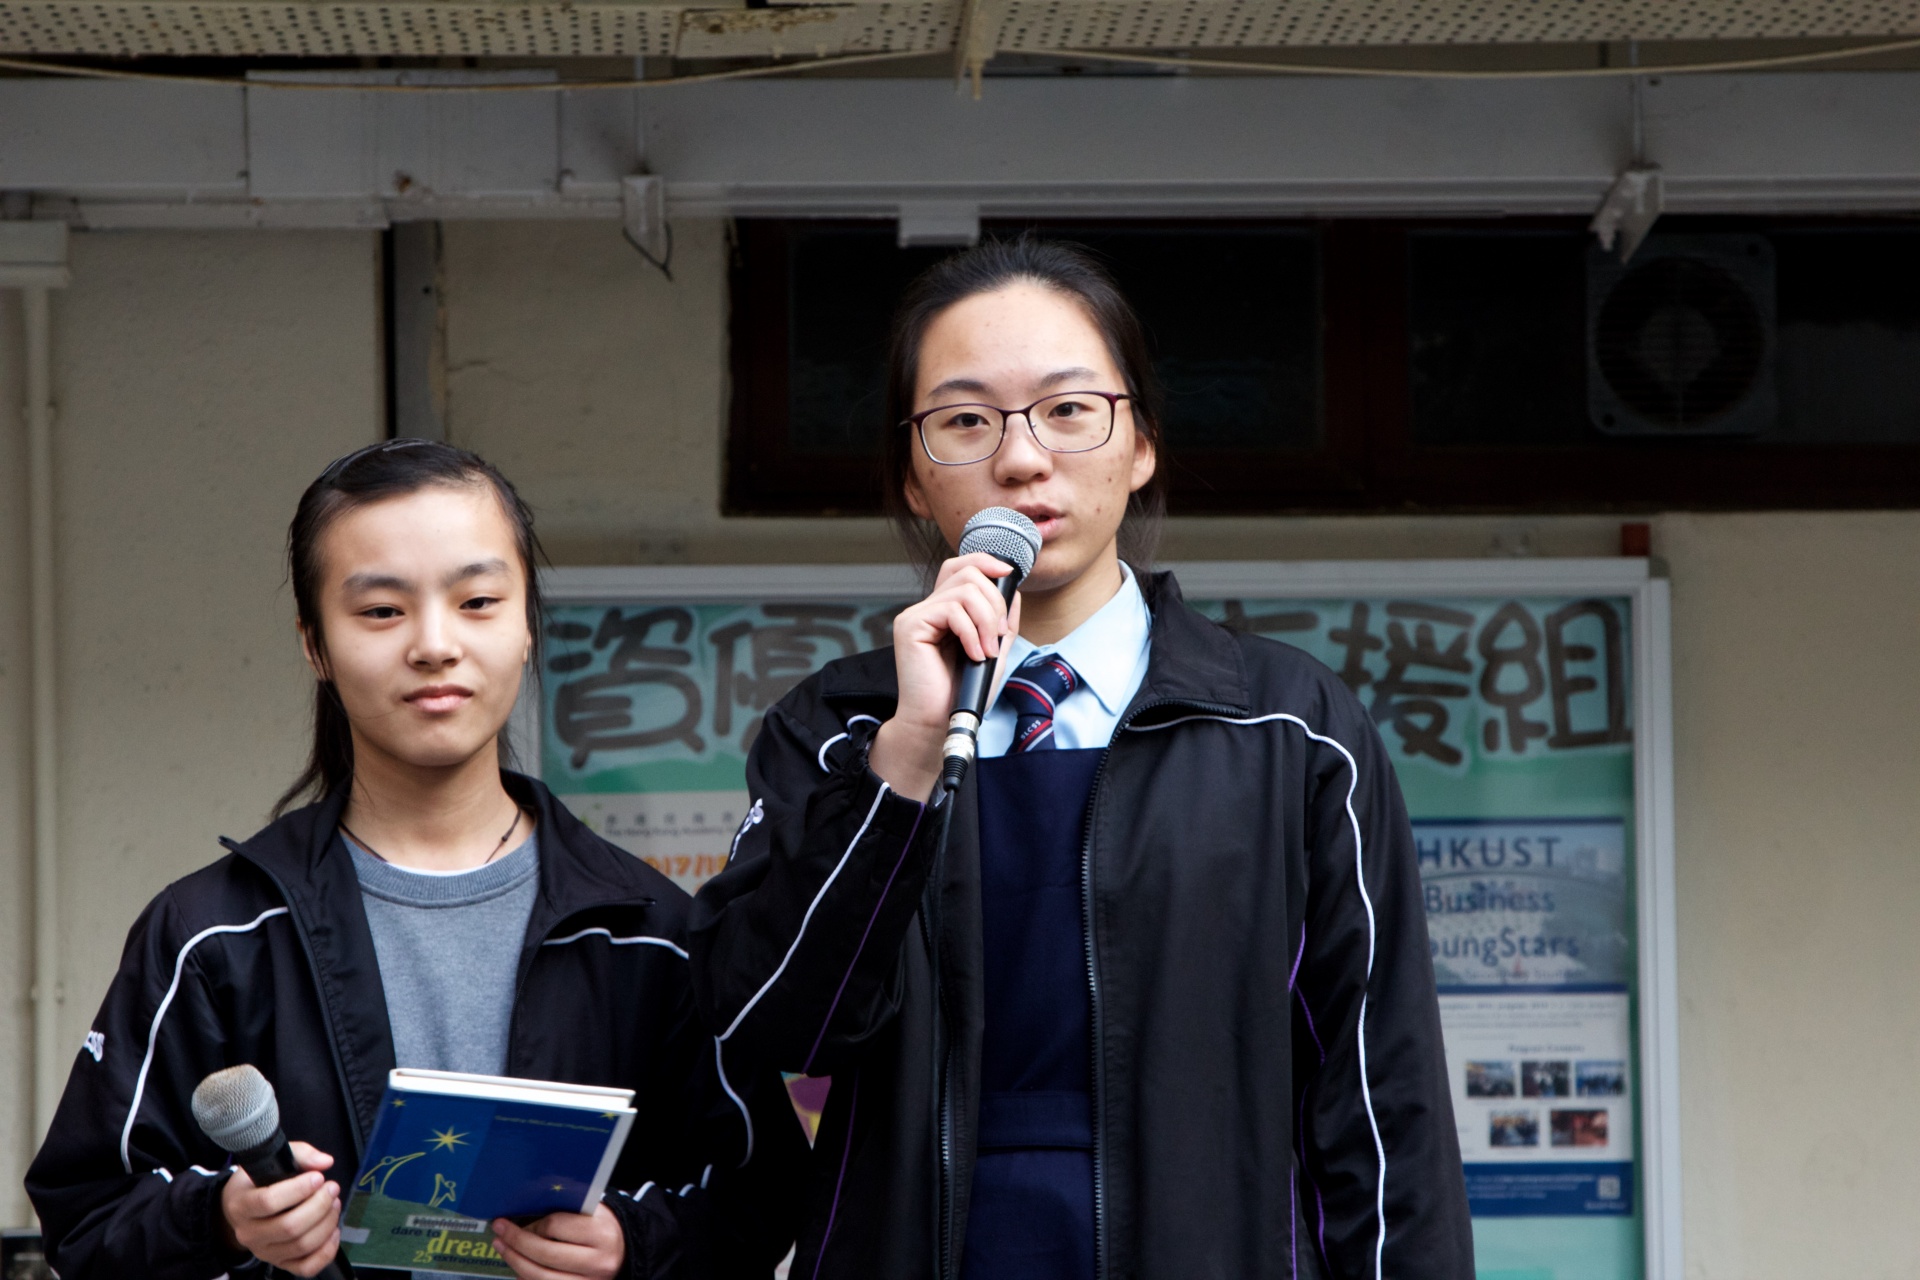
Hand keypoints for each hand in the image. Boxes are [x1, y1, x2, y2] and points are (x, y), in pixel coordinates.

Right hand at [219, 1141, 340, 1276]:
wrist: (242, 1208)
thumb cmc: (259, 1180)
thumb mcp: (273, 1158)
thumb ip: (301, 1154)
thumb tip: (325, 1162)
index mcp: (242, 1205)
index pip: (268, 1202)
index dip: (298, 1190)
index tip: (318, 1177)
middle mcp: (249, 1233)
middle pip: (289, 1227)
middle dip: (319, 1206)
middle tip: (332, 1188)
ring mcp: (264, 1252)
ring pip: (301, 1246)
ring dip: (326, 1223)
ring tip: (334, 1204)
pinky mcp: (279, 1263)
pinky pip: (306, 1267)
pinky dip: (326, 1251)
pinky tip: (333, 1231)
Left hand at [492, 1204, 625, 1279]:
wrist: (625, 1252)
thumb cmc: (602, 1227)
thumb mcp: (591, 1210)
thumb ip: (564, 1205)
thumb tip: (525, 1200)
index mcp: (601, 1233)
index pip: (556, 1226)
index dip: (533, 1223)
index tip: (519, 1219)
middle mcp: (598, 1261)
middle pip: (546, 1254)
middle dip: (516, 1242)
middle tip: (499, 1232)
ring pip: (542, 1277)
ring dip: (516, 1262)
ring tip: (503, 1249)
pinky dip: (527, 1279)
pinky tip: (518, 1269)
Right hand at [869, 551, 1022, 798]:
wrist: (938, 722)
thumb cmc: (962, 692)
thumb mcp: (994, 650)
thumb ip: (1002, 621)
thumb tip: (1013, 590)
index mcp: (944, 611)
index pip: (961, 566)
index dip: (986, 561)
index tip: (1010, 574)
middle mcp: (927, 608)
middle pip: (967, 572)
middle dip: (994, 601)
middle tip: (998, 636)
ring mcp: (916, 615)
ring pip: (964, 590)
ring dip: (987, 621)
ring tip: (987, 651)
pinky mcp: (910, 625)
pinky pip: (952, 610)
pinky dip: (972, 633)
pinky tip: (974, 655)